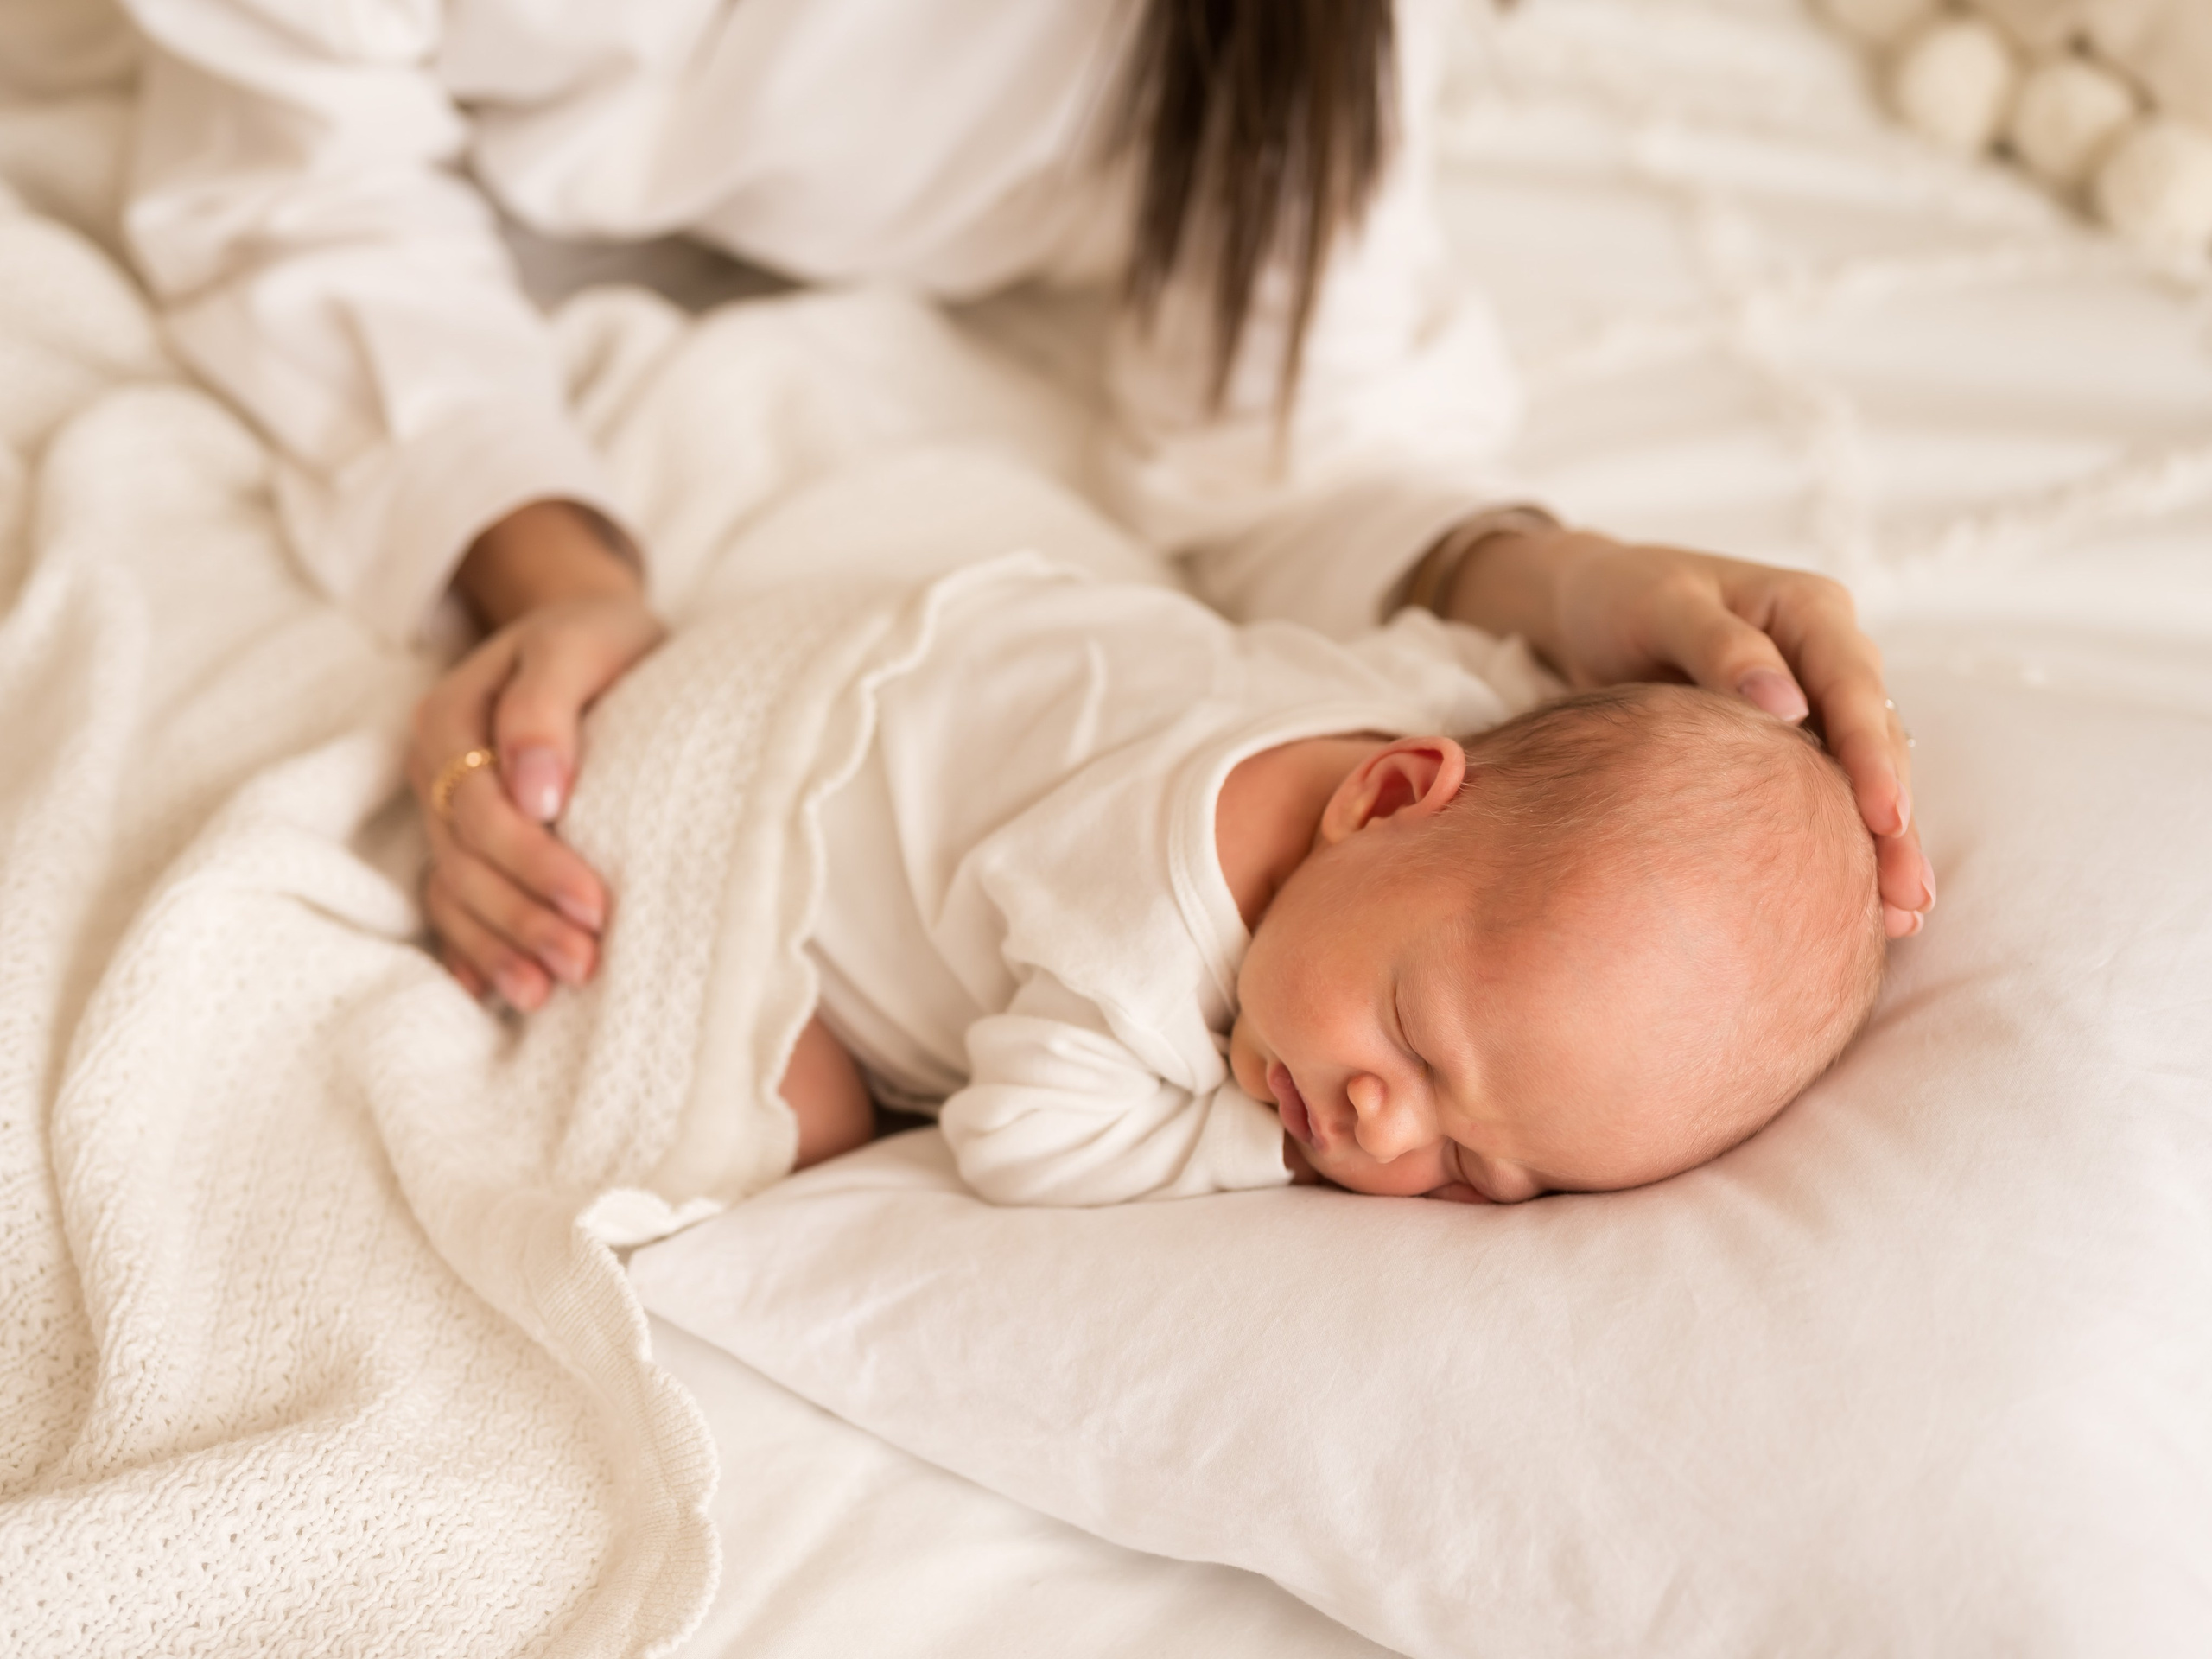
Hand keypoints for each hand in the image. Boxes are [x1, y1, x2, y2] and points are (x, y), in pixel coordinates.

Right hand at [410, 502, 664, 1006]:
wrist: (594, 637)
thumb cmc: (595, 640)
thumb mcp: (578, 645)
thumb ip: (546, 707)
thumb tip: (537, 792)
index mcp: (450, 720)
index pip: (481, 809)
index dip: (534, 861)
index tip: (595, 902)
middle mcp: (436, 773)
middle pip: (467, 860)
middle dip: (524, 917)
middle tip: (586, 963)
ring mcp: (445, 814)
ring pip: (457, 892)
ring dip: (500, 947)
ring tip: (548, 993)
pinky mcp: (466, 844)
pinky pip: (453, 905)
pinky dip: (472, 951)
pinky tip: (495, 992)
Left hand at [1444, 524, 1934, 937]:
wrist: (1593, 607)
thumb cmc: (1626, 599)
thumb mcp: (1663, 607)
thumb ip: (1719, 648)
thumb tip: (1787, 705)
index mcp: (1808, 610)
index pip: (1853, 687)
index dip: (1872, 755)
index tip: (1885, 817)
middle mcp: (1828, 654)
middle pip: (1876, 740)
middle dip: (1895, 818)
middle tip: (1909, 893)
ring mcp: (1817, 700)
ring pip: (1863, 774)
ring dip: (1884, 843)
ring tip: (1903, 914)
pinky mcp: (1792, 742)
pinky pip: (1825, 791)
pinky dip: (1842, 841)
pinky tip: (1863, 905)